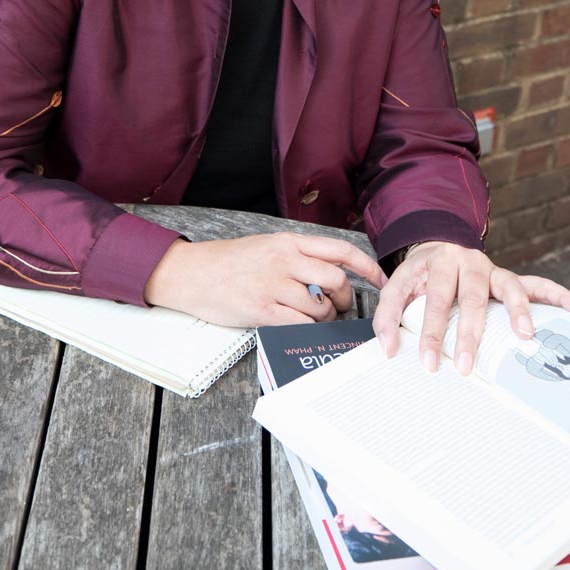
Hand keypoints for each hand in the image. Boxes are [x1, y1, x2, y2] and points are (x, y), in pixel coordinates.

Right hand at [143, 233, 387, 327]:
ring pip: (319, 305)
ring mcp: (272, 285)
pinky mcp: (261, 309)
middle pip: (335, 279)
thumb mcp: (265, 247)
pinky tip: (301, 326)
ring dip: (325, 317)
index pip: (339, 249)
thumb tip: (330, 275)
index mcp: (287, 242)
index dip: (366, 265)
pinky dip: (307, 327)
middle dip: (346, 298)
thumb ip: (296, 257)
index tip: (380, 279)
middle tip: (341, 306)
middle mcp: (283, 260)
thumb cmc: (226, 263)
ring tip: (316, 317)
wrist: (189, 274)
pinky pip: (298, 322)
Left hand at [374, 242, 569, 374]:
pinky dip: (561, 296)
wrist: (440, 241)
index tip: (428, 363)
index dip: (431, 333)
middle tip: (466, 365)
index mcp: (440, 264)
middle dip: (470, 334)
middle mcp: (470, 263)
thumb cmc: (421, 274)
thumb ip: (389, 315)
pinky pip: (540, 285)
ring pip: (511, 287)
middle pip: (472, 298)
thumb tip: (389, 350)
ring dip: (519, 311)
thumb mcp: (398, 286)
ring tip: (526, 337)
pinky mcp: (511, 278)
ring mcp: (494, 270)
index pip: (435, 301)